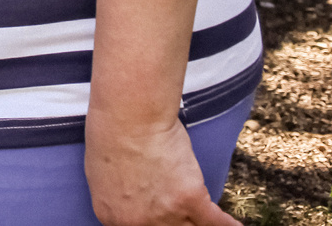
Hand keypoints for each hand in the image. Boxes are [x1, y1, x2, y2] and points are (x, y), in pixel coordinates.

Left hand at [84, 116, 240, 225]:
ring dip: (199, 224)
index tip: (165, 223)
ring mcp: (165, 215)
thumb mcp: (102, 173)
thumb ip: (119, 197)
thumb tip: (131, 201)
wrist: (130, 116)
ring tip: (207, 222)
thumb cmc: (111, 133)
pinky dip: (228, 225)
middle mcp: (139, 224)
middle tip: (184, 219)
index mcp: (113, 217)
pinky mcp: (190, 200)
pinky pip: (216, 222)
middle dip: (177, 224)